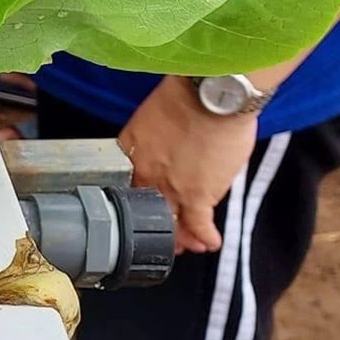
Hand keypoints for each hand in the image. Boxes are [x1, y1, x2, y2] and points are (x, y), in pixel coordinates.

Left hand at [119, 77, 257, 254]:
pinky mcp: (198, 196)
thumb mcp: (150, 117)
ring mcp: (171, 189)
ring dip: (182, 236)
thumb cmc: (185, 96)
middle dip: (158, 224)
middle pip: (147, 209)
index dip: (137, 200)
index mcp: (132, 154)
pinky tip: (209, 242)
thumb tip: (160, 145)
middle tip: (166, 236)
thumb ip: (149, 138)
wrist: (211, 96)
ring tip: (189, 243)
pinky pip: (198, 225)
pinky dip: (204, 236)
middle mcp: (146, 175)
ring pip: (172, 222)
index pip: (128, 185)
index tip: (143, 207)